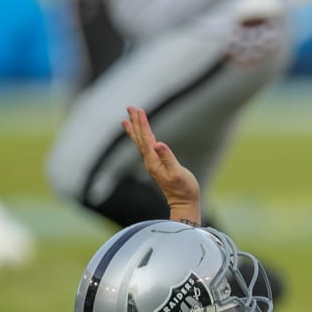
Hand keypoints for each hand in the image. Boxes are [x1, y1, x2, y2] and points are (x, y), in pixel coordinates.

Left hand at [121, 106, 201, 224]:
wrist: (184, 204)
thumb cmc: (184, 189)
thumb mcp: (178, 173)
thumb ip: (168, 158)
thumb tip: (158, 144)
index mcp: (153, 161)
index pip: (146, 138)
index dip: (143, 124)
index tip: (139, 110)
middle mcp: (149, 162)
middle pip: (140, 138)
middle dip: (135, 123)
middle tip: (130, 108)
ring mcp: (152, 164)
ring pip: (140, 143)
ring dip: (135, 130)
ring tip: (127, 120)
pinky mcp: (156, 167)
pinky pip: (145, 148)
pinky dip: (141, 139)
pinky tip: (141, 137)